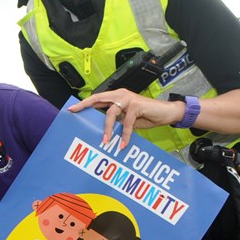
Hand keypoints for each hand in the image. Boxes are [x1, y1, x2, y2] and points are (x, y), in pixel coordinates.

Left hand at [69, 89, 183, 148]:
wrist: (167, 112)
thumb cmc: (147, 115)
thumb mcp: (127, 119)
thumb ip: (116, 120)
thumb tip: (102, 129)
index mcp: (117, 96)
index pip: (97, 98)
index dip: (85, 103)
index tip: (72, 109)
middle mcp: (120, 95)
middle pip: (98, 99)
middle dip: (85, 105)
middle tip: (74, 112)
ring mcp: (128, 99)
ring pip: (111, 113)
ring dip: (107, 129)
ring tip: (105, 142)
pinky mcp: (137, 105)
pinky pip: (127, 123)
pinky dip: (125, 134)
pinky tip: (123, 144)